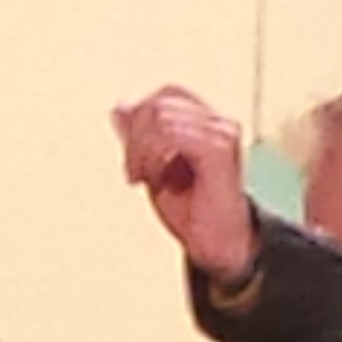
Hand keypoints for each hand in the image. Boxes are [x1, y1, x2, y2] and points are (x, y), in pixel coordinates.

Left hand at [112, 87, 254, 280]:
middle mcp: (218, 122)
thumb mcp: (154, 168)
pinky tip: (156, 178)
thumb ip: (138, 138)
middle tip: (133, 172)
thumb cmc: (192, 211)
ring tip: (145, 178)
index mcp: (206, 122)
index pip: (166, 95)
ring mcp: (222, 133)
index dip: (139, 118)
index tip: (132, 157)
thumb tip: (120, 108)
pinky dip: (153, 155)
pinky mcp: (219, 149)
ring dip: (141, 150)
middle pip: (159, 104)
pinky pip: (173, 134)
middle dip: (134, 138)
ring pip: (161, 116)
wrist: (216, 245)